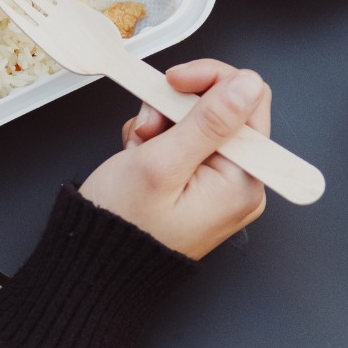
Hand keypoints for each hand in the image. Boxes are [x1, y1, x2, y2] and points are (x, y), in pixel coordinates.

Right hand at [79, 59, 270, 258]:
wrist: (96, 264)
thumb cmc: (123, 226)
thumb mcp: (163, 163)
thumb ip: (208, 120)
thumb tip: (247, 85)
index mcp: (245, 180)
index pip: (250, 99)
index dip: (210, 82)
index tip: (173, 82)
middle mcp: (243, 183)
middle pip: (226, 109)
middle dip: (181, 107)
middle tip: (151, 126)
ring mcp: (223, 184)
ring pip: (202, 122)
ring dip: (165, 122)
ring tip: (142, 148)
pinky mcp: (202, 184)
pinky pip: (189, 142)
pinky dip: (161, 139)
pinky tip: (142, 156)